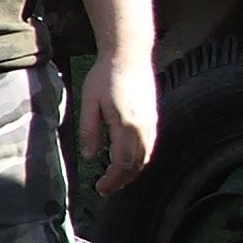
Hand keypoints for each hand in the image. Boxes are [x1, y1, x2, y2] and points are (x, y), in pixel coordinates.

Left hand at [79, 51, 156, 196]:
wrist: (129, 54)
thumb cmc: (105, 75)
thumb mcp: (89, 102)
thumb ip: (89, 131)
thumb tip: (89, 158)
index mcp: (126, 125)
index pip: (122, 163)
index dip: (112, 180)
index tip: (100, 188)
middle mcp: (143, 127)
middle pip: (136, 165)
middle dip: (122, 180)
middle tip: (105, 188)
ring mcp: (151, 122)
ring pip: (146, 157)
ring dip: (132, 172)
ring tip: (115, 179)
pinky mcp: (153, 117)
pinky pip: (150, 146)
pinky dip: (140, 160)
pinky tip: (128, 161)